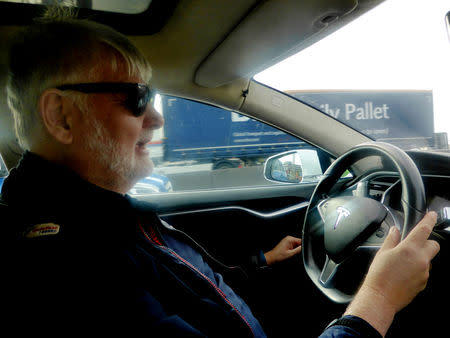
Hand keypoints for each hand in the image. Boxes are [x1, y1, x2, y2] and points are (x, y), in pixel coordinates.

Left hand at [264, 236, 301, 265]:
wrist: (272, 257)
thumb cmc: (279, 256)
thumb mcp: (291, 254)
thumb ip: (298, 250)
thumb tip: (304, 247)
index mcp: (290, 239)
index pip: (301, 241)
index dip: (303, 246)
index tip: (302, 251)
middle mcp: (289, 239)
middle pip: (299, 243)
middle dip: (299, 249)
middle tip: (294, 253)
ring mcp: (287, 241)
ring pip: (296, 245)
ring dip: (296, 250)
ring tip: (291, 253)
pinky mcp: (287, 244)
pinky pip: (293, 246)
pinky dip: (293, 250)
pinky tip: (290, 253)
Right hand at [345, 212, 439, 335]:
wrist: (381, 297)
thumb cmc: (379, 275)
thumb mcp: (382, 253)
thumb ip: (392, 239)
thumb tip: (395, 231)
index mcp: (409, 248)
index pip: (424, 229)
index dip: (430, 220)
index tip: (432, 215)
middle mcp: (421, 259)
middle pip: (434, 245)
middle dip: (427, 242)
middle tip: (414, 244)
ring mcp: (424, 272)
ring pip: (428, 259)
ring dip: (420, 257)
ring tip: (403, 263)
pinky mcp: (423, 282)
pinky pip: (424, 271)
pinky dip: (417, 269)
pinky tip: (403, 273)